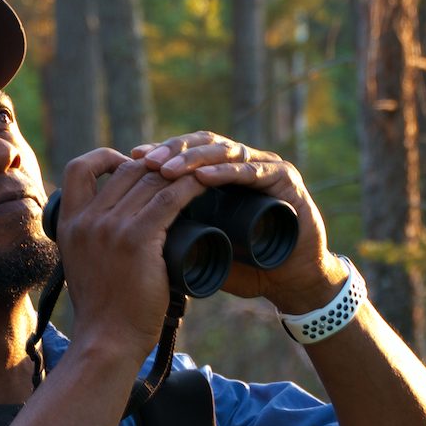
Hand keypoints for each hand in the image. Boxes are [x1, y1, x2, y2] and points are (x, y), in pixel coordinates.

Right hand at [53, 148, 208, 357]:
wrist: (107, 341)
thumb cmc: (104, 313)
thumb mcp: (83, 268)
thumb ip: (92, 244)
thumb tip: (115, 232)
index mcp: (68, 223)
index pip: (80, 167)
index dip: (108, 157)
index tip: (130, 166)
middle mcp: (86, 220)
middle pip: (127, 171)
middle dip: (157, 166)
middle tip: (181, 176)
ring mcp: (110, 227)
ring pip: (150, 180)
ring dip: (179, 172)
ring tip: (201, 175)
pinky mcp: (137, 239)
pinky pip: (170, 199)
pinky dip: (191, 187)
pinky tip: (207, 184)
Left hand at [130, 132, 345, 314]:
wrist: (292, 281)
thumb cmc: (250, 267)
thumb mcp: (206, 248)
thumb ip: (180, 238)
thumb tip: (135, 238)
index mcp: (224, 174)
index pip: (188, 152)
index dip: (161, 153)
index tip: (132, 159)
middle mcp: (244, 163)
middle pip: (203, 143)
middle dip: (173, 151)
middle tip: (147, 161)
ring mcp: (266, 167)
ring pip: (225, 151)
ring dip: (194, 159)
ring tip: (169, 170)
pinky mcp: (286, 179)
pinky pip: (253, 171)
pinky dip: (228, 172)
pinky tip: (205, 176)